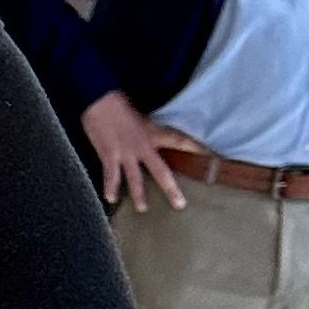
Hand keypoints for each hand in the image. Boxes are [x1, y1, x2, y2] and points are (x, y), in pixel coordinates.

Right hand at [81, 88, 190, 209]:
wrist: (98, 100)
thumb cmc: (119, 103)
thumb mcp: (140, 114)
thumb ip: (147, 129)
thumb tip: (151, 137)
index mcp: (154, 133)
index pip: (181, 141)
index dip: (196, 150)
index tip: (211, 158)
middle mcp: (143, 147)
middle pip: (161, 172)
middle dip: (170, 189)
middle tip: (180, 205)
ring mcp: (126, 154)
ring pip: (135, 180)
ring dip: (139, 196)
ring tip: (142, 209)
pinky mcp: (109, 156)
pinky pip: (111, 176)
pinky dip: (110, 188)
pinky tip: (110, 199)